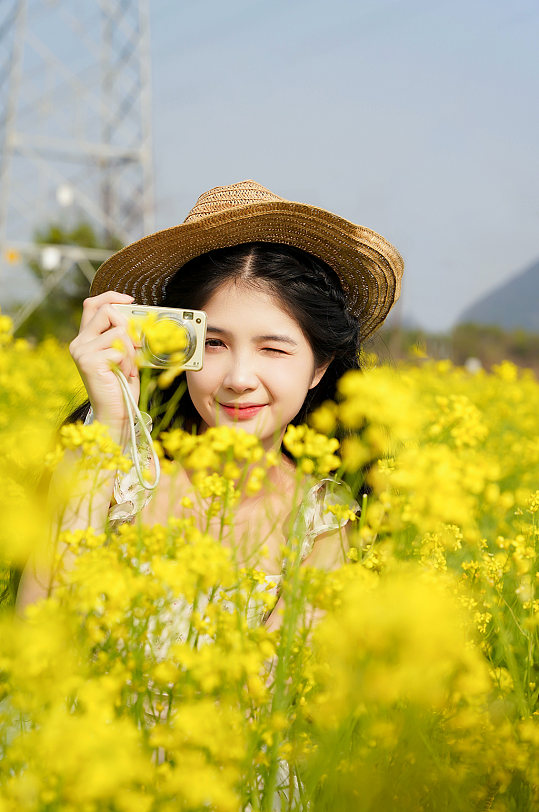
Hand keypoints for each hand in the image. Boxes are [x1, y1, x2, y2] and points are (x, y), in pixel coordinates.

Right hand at [69, 291, 140, 431]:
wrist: (116, 412)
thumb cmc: (122, 384)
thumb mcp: (123, 354)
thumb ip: (123, 335)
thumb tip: (137, 317)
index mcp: (86, 337)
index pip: (93, 304)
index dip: (111, 296)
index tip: (130, 301)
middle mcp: (79, 342)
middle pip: (106, 310)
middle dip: (128, 325)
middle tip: (135, 346)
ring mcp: (81, 351)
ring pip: (118, 331)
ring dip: (131, 349)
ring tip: (130, 367)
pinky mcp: (89, 361)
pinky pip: (118, 348)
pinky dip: (128, 361)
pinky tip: (126, 374)